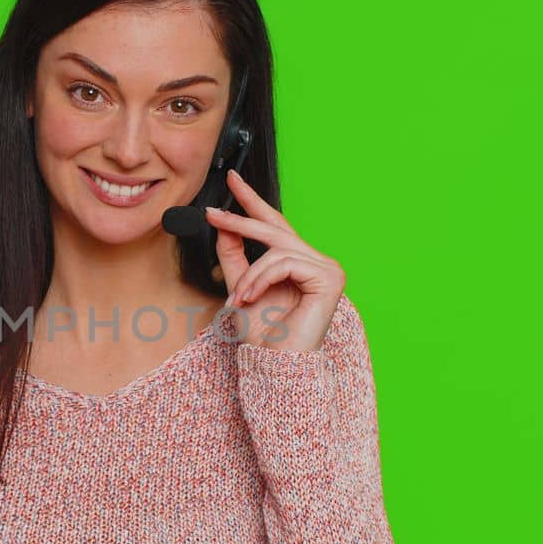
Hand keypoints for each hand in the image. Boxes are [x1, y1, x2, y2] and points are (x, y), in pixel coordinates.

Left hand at [204, 169, 345, 351]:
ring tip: (238, 298)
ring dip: (249, 274)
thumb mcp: (239, 287)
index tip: (232, 179)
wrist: (275, 364)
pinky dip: (261, 279)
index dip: (253, 201)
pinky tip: (251, 298)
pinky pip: (285, 263)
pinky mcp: (330, 278)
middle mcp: (316, 262)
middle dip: (240, 220)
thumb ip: (234, 256)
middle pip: (275, 230)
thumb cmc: (263, 335)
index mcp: (297, 264)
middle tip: (212, 214)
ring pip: (276, 250)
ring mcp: (327, 269)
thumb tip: (224, 224)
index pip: (275, 224)